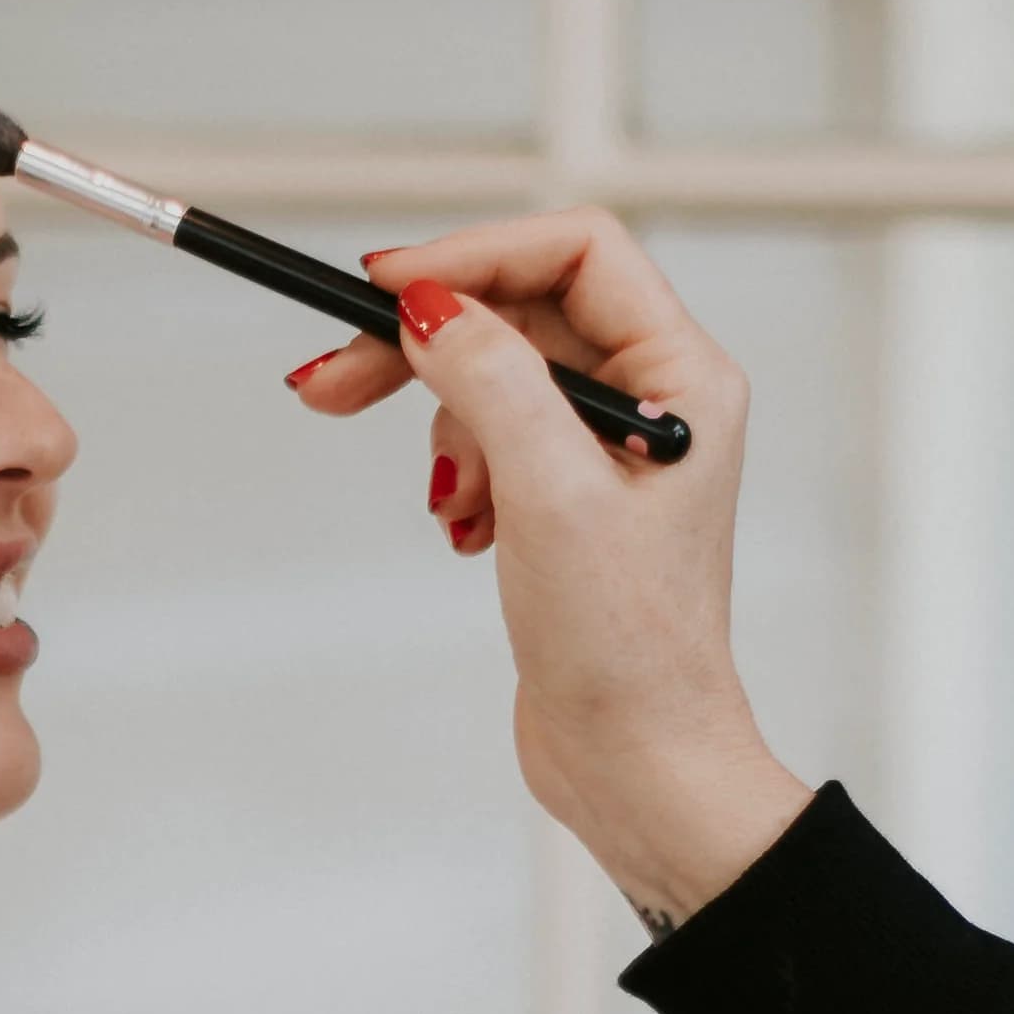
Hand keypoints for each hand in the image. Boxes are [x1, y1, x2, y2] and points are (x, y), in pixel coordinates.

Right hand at [288, 216, 810, 933]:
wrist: (635, 761)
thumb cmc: (628, 647)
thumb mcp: (551, 497)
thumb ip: (491, 384)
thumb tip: (429, 306)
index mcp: (682, 375)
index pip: (575, 252)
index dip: (475, 256)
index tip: (385, 291)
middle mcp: (652, 396)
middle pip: (516, 311)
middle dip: (426, 345)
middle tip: (332, 382)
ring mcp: (606, 448)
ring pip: (491, 377)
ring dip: (445, 430)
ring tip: (453, 509)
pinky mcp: (566, 497)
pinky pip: (487, 439)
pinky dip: (457, 476)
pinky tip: (465, 535)